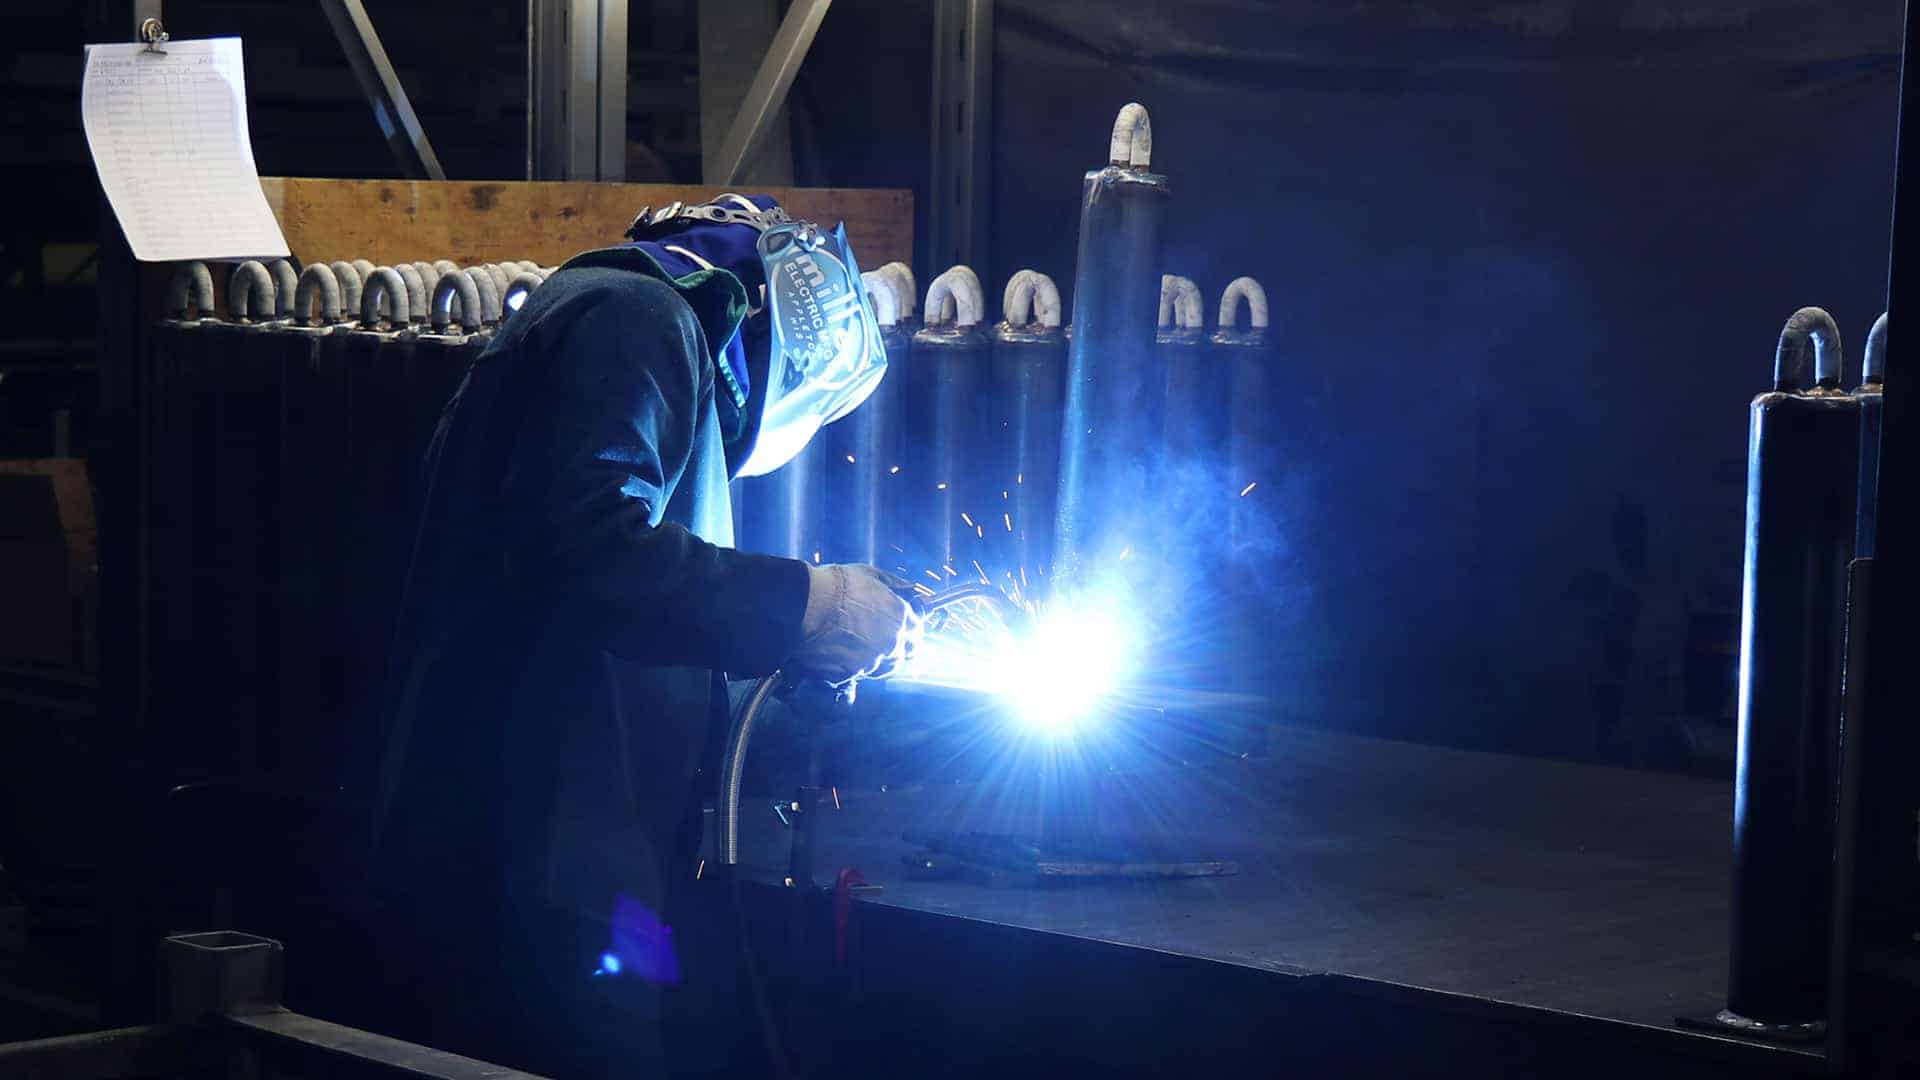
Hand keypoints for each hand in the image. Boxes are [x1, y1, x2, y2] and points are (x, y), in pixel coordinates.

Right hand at [789, 564, 922, 689]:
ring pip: (882, 669)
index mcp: (900, 617)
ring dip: (876, 662)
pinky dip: (851, 668)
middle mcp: (891, 643)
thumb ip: (896, 585)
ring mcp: (871, 661)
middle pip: (903, 655)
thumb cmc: (835, 585)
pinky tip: (841, 656)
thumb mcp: (871, 575)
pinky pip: (856, 675)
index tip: (903, 630)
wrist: (804, 605)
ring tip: (860, 650)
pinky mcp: (850, 675)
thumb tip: (910, 590)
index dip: (910, 630)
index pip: (917, 631)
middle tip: (883, 644)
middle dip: (897, 650)